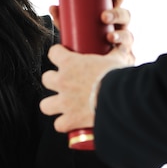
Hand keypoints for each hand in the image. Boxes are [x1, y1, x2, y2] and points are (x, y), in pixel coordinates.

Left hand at [41, 0, 134, 133]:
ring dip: (53, 104)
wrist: (121, 100)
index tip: (63, 56)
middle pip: (46, 78)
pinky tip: (71, 123)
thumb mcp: (117, 59)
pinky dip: (64, 124)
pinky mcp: (70, 120)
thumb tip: (121, 43)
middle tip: (65, 84)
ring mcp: (64, 102)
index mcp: (70, 63)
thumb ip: (116, 50)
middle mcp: (62, 81)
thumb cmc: (119, 77)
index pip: (53, 53)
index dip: (58, 54)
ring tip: (63, 106)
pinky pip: (58, 124)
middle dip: (54, 81)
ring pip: (45, 104)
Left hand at [49, 0, 134, 49]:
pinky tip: (117, 54)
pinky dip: (124, 54)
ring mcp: (124, 42)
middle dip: (116, 14)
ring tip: (109, 37)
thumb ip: (64, 20)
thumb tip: (52, 7)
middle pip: (125, 14)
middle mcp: (120, 26)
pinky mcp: (125, 57)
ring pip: (129, 35)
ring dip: (120, 35)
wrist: (93, 67)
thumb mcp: (74, 29)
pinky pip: (128, 55)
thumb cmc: (86, 42)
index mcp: (111, 13)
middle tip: (103, 17)